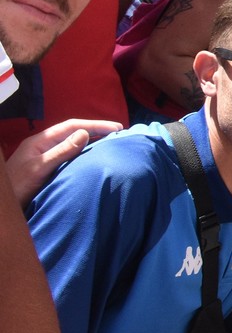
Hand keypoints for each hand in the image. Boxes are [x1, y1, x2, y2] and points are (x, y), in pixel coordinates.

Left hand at [6, 118, 120, 202]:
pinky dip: (84, 154)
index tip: (116, 128)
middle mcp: (43, 146)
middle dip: (96, 131)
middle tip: (119, 134)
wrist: (5, 208)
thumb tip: (84, 133)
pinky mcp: (47, 169)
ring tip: (111, 143)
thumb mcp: (39, 168)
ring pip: (72, 144)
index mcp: (40, 141)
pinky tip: (94, 159)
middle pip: (73, 133)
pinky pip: (70, 156)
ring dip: (92, 142)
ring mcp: (45, 157)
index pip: (71, 126)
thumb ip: (61, 151)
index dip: (95, 125)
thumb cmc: (17, 187)